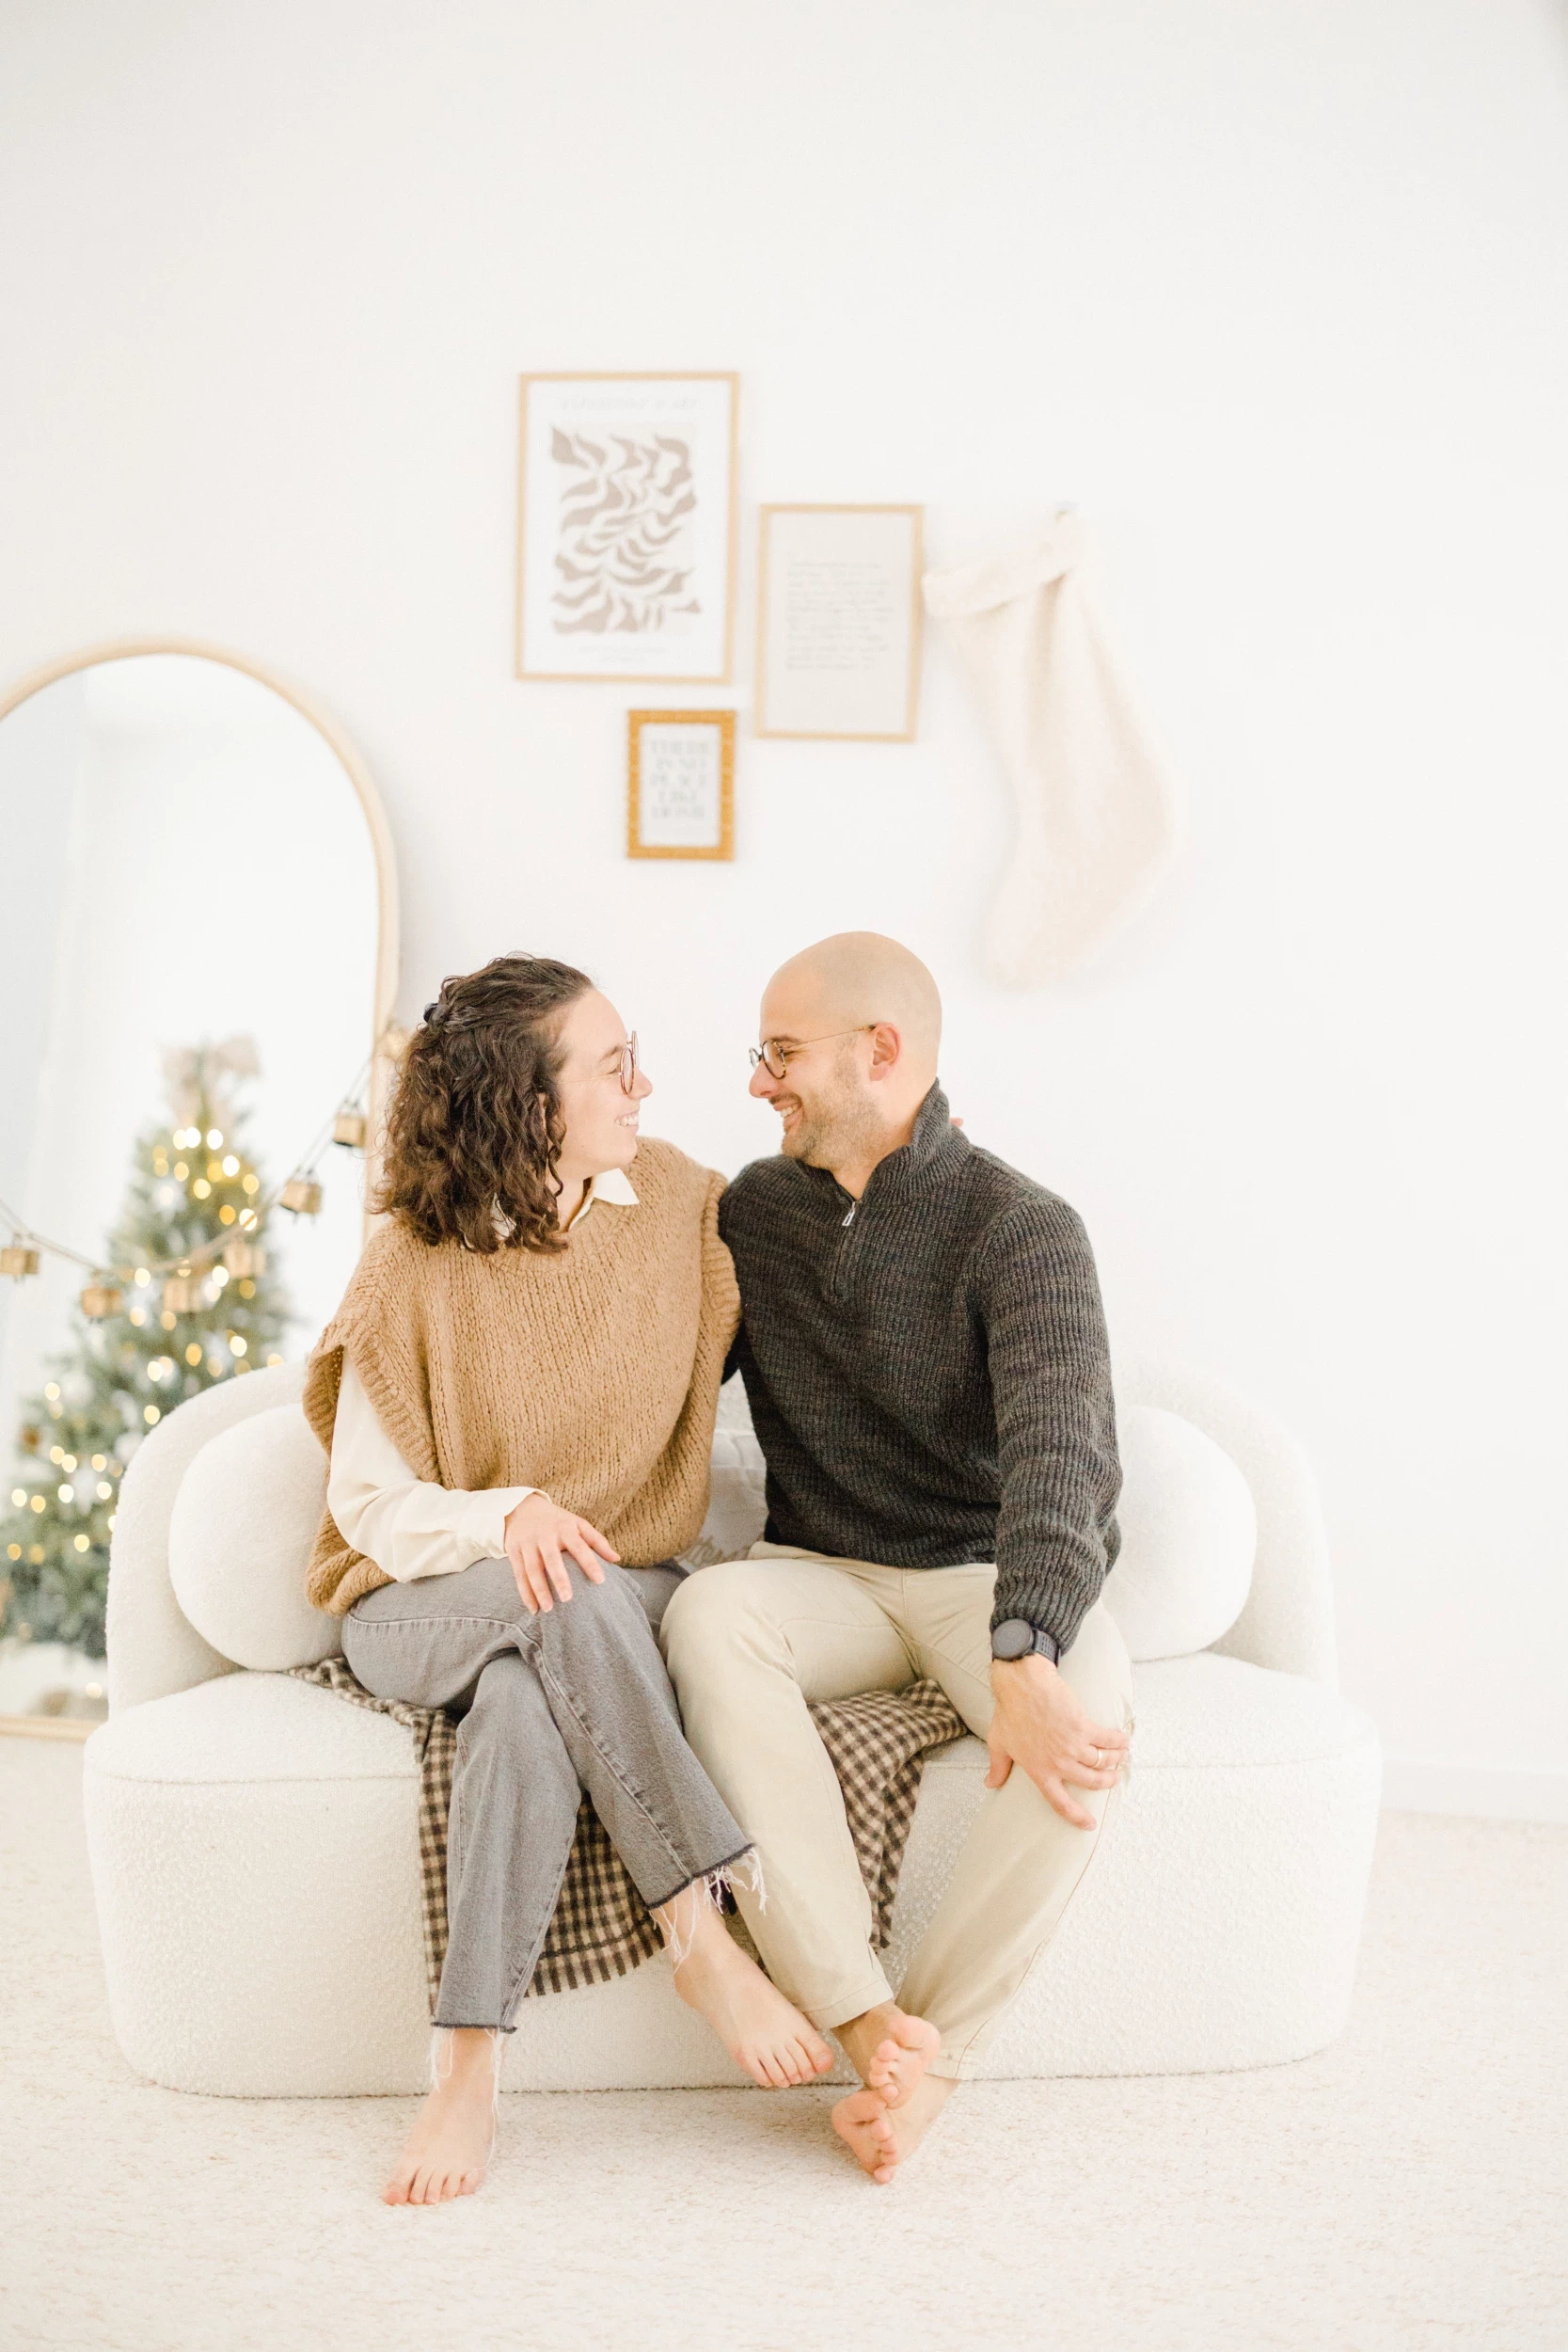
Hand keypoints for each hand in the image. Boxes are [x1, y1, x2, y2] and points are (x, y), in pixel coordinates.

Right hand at [503, 1493, 619, 1612]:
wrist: (521, 1507)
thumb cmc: (557, 1521)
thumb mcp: (578, 1524)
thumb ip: (597, 1541)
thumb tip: (617, 1559)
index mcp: (565, 1529)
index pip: (580, 1547)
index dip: (590, 1563)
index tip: (600, 1581)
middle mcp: (545, 1536)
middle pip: (551, 1559)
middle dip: (559, 1578)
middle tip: (567, 1599)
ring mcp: (528, 1544)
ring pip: (532, 1569)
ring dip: (539, 1590)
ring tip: (548, 1609)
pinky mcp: (513, 1551)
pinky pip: (519, 1575)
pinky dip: (525, 1593)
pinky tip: (533, 1609)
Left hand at [984, 1655, 1129, 1828]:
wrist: (1023, 1685)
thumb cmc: (1010, 1712)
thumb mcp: (999, 1744)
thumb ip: (998, 1767)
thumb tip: (990, 1783)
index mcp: (1040, 1772)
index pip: (1060, 1803)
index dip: (1077, 1817)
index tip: (1089, 1824)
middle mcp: (1059, 1764)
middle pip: (1091, 1782)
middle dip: (1106, 1782)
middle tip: (1113, 1779)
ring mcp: (1073, 1746)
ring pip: (1103, 1762)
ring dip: (1115, 1761)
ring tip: (1121, 1758)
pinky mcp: (1084, 1727)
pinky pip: (1108, 1740)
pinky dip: (1119, 1742)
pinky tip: (1124, 1741)